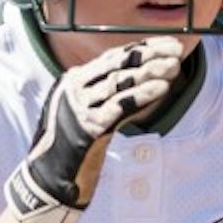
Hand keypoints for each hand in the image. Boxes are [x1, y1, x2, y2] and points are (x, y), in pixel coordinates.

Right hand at [4, 37, 185, 222]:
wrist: (47, 179)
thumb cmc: (72, 146)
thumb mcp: (89, 113)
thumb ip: (109, 96)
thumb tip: (144, 83)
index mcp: (73, 81)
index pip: (113, 57)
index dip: (142, 48)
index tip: (167, 44)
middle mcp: (74, 89)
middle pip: (117, 64)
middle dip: (149, 55)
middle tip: (175, 50)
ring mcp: (79, 106)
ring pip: (119, 82)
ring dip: (149, 72)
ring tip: (174, 66)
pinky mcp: (87, 127)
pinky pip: (119, 106)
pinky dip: (142, 95)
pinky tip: (161, 88)